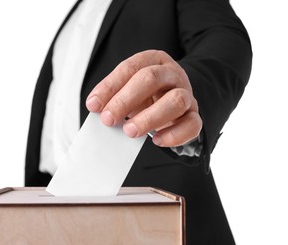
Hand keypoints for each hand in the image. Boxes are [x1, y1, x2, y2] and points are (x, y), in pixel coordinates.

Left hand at [86, 50, 201, 146]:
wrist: (175, 100)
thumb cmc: (147, 94)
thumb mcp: (128, 89)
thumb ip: (114, 96)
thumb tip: (96, 107)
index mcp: (153, 61)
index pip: (130, 68)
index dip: (110, 86)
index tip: (94, 105)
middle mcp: (171, 74)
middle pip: (151, 79)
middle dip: (125, 100)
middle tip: (108, 119)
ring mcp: (186, 94)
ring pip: (175, 101)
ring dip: (149, 118)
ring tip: (129, 131)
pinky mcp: (194, 115)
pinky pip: (192, 124)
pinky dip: (174, 135)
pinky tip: (156, 140)